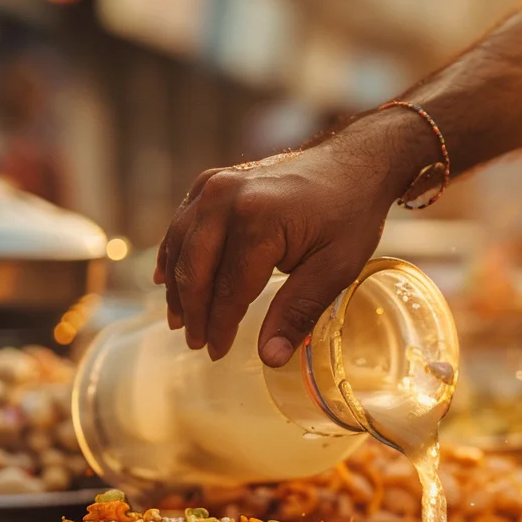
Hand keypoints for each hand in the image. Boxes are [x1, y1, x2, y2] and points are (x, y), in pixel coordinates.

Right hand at [155, 111, 431, 365]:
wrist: (353, 163)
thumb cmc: (349, 214)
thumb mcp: (335, 268)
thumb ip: (298, 312)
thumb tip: (270, 357)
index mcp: (258, 220)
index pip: (229, 289)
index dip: (220, 325)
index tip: (217, 353)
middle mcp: (227, 198)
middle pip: (195, 267)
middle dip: (193, 310)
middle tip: (195, 342)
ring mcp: (216, 184)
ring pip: (181, 245)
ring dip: (177, 286)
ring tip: (179, 320)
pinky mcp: (213, 180)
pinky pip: (183, 223)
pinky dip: (173, 252)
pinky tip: (167, 278)